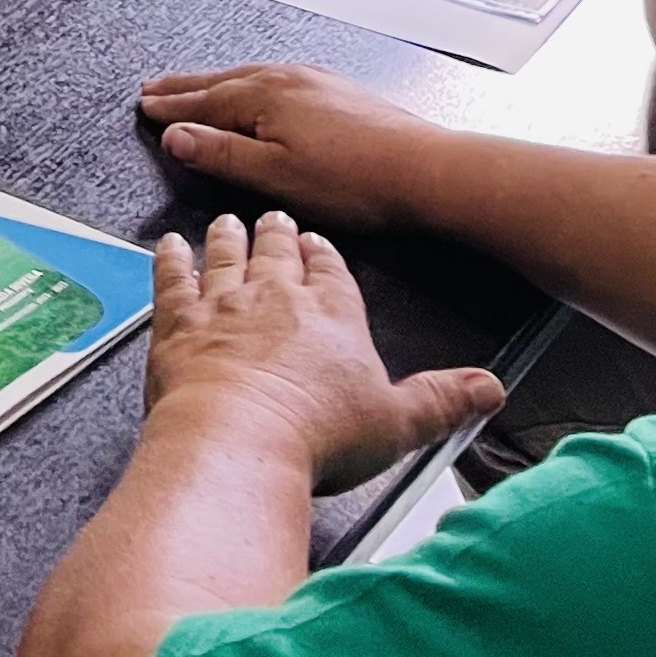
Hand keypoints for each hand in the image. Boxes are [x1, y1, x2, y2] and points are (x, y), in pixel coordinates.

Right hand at [137, 63, 446, 232]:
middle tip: (155, 87)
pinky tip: (262, 89)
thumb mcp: (276, 176)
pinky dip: (253, 82)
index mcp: (265, 96)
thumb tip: (177, 137)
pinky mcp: (340, 92)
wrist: (425, 172)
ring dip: (217, 82)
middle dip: (186, 87)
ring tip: (198, 86)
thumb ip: (222, 154)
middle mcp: (287, 79)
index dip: (172, 108)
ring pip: (251, 76)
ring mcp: (316, 82)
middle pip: (222, 82)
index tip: (146, 107)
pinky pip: (279, 78)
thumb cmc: (355, 180)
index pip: (203, 103)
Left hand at [144, 211, 501, 492]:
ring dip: (227, 236)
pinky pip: (172, 277)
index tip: (319, 244)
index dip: (325, 257)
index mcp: (332, 315)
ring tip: (227, 221)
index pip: (332, 273)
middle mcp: (276, 297)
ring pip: (226, 255)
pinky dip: (169, 258)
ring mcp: (223, 304)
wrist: (239, 438)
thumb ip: (442, 400)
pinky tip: (167, 246)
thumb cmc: (316, 435)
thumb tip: (488, 388)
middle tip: (275, 217)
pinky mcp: (178, 321)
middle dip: (278, 233)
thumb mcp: (399, 423)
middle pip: (278, 254)